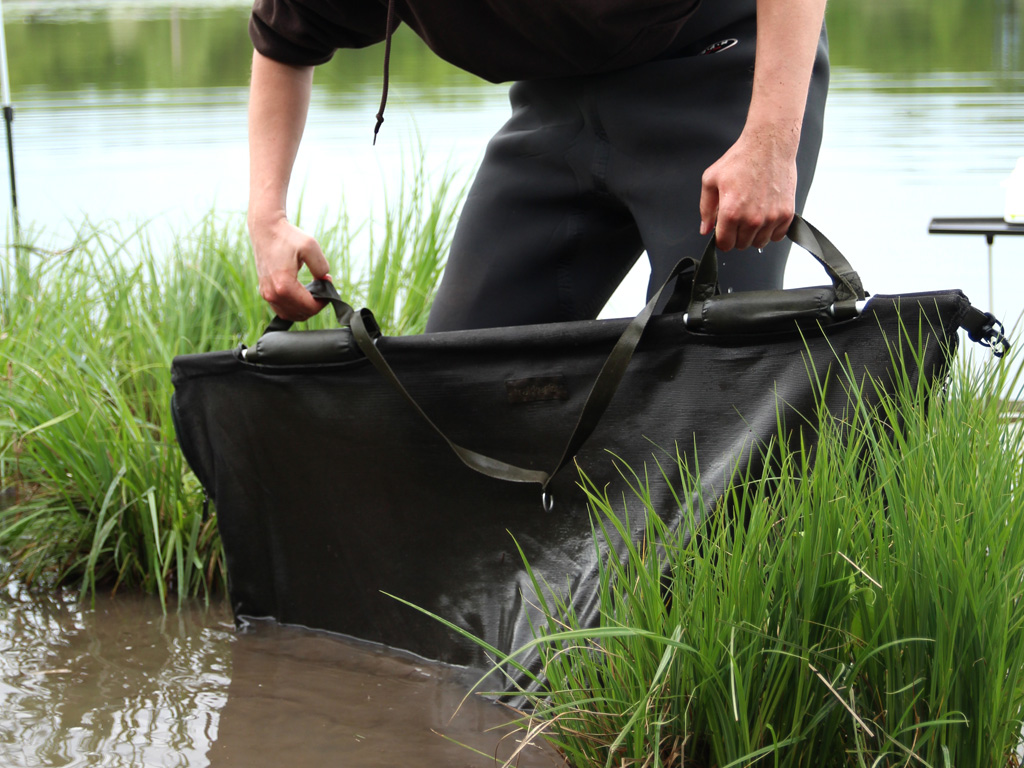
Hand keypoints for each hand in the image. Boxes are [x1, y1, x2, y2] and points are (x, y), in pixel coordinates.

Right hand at [249, 211, 330, 321]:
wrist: (266, 229)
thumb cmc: (287, 236)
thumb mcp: (311, 247)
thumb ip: (322, 267)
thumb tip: (325, 282)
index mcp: (283, 285)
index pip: (309, 307)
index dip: (324, 301)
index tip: (328, 285)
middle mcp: (272, 293)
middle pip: (301, 314)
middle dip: (316, 304)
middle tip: (322, 287)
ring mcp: (266, 294)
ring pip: (291, 315)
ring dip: (305, 308)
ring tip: (313, 291)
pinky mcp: (264, 291)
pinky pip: (281, 309)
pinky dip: (294, 307)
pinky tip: (302, 295)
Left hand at [698, 123, 798, 251]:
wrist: (769, 145)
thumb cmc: (740, 159)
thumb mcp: (711, 180)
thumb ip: (706, 208)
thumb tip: (705, 229)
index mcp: (731, 212)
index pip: (724, 244)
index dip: (722, 238)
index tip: (724, 231)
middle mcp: (752, 219)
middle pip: (741, 245)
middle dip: (737, 235)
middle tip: (738, 217)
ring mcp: (771, 218)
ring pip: (759, 243)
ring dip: (754, 235)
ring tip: (752, 216)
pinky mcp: (786, 214)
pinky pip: (778, 236)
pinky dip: (771, 231)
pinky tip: (765, 216)